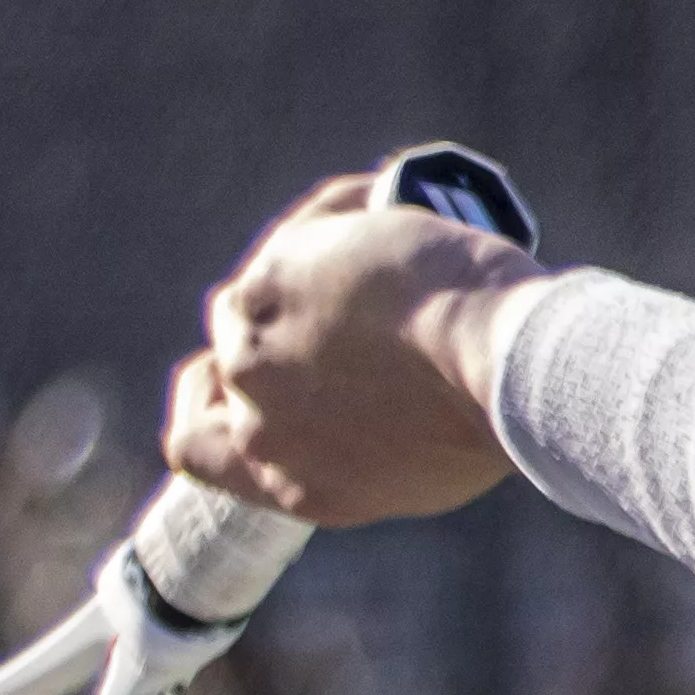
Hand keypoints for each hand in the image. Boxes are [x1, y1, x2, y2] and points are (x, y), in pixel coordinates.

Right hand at [165, 164, 539, 526]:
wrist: (495, 366)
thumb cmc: (492, 417)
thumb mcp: (422, 466)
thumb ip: (365, 442)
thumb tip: (369, 387)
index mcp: (293, 486)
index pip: (199, 448)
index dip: (214, 405)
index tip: (244, 380)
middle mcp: (258, 427)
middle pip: (228, 363)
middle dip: (271, 329)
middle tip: (328, 297)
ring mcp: (252, 353)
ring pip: (251, 297)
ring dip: (304, 268)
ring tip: (384, 249)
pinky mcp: (271, 282)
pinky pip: (304, 231)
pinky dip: (344, 216)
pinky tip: (391, 209)